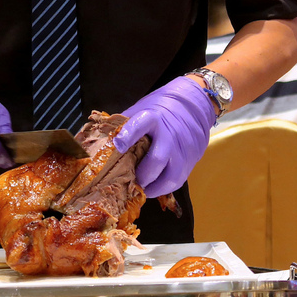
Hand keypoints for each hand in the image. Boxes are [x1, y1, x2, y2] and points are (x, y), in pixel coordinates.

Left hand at [113, 76, 216, 196]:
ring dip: (153, 187)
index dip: (128, 135)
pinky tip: (152, 188)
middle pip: (156, 159)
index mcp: (153, 118)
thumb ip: (125, 124)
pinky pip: (177, 181)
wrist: (193, 107)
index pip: (141, 124)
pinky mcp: (189, 161)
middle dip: (142, 174)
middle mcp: (169, 135)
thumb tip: (102, 139)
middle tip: (130, 181)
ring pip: (170, 176)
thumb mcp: (142, 109)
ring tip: (141, 189)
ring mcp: (181, 150)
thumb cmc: (161, 109)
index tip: (117, 145)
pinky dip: (163, 188)